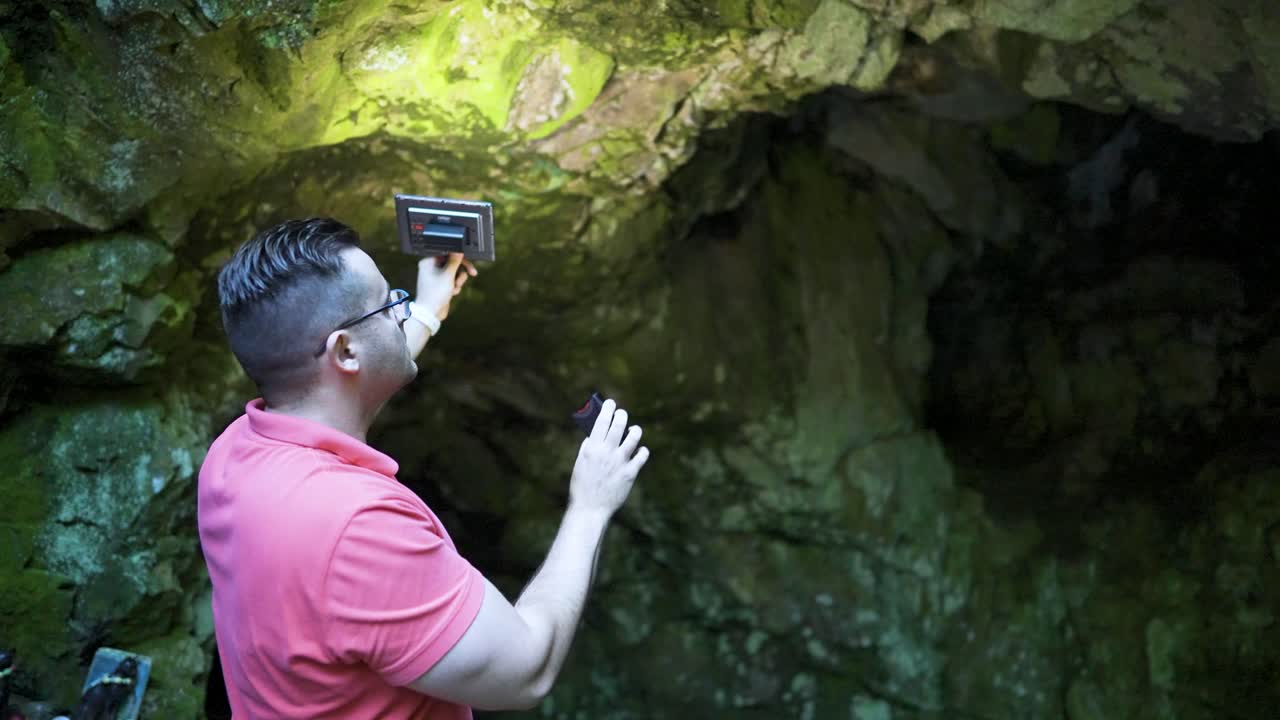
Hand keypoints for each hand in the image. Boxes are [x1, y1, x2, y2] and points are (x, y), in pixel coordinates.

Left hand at [416, 252, 477, 322]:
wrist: (430, 313)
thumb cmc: (435, 293)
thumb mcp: (448, 275)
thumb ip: (454, 261)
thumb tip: (459, 250)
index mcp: (429, 261)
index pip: (446, 252)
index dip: (458, 255)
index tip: (467, 259)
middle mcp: (431, 267)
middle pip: (452, 262)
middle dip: (460, 270)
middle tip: (472, 272)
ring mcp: (436, 276)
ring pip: (454, 272)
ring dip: (458, 279)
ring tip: (455, 287)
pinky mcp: (441, 284)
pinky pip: (452, 280)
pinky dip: (455, 286)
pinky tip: (452, 293)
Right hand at [569, 399, 649, 517]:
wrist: (590, 509)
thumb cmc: (582, 485)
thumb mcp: (581, 462)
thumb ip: (588, 446)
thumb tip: (597, 433)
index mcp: (592, 448)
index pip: (602, 421)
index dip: (608, 409)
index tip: (611, 403)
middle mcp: (607, 452)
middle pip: (619, 424)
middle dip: (622, 415)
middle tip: (622, 413)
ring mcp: (620, 462)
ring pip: (634, 437)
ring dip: (634, 430)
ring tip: (633, 430)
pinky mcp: (630, 473)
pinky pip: (642, 455)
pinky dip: (642, 450)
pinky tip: (639, 451)